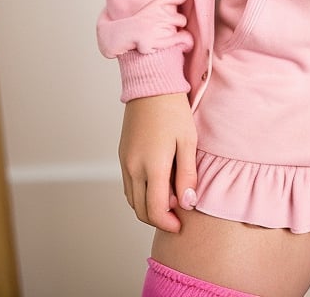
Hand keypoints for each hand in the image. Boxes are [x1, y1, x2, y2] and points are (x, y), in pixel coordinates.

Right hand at [118, 93, 197, 232]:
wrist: (151, 85)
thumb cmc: (174, 110)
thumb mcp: (188, 141)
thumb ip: (187, 174)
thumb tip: (187, 203)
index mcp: (152, 166)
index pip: (155, 210)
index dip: (168, 223)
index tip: (181, 225)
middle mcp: (133, 167)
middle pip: (140, 209)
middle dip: (158, 218)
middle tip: (177, 216)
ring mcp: (124, 162)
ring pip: (132, 199)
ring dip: (148, 207)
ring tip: (169, 199)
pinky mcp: (122, 155)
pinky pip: (128, 185)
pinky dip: (140, 194)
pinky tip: (157, 185)